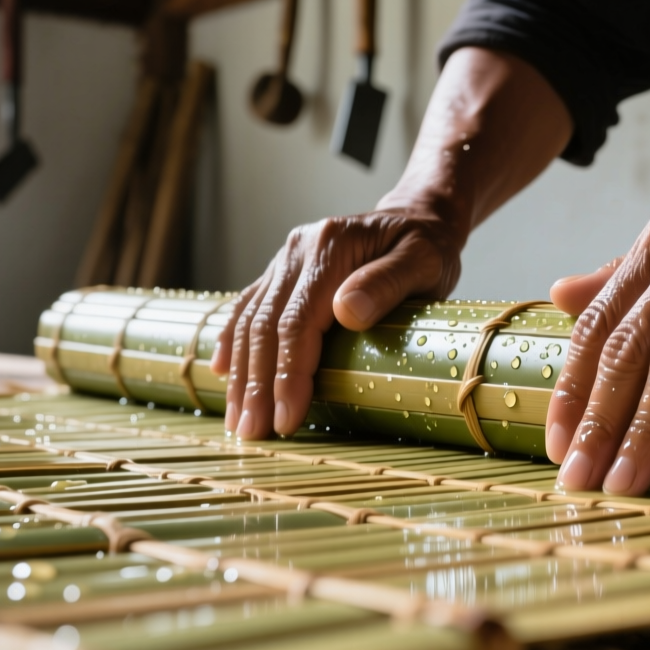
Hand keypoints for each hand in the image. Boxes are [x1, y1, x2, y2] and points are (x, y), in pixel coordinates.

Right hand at [211, 208, 464, 438]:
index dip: (288, 372)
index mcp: (329, 247)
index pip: (297, 320)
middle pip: (264, 325)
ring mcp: (284, 259)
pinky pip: (247, 307)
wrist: (416, 216)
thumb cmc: (427, 246)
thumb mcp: (425, 260)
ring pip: (249, 320)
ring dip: (241, 374)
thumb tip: (345, 312)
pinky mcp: (280, 271)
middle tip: (253, 433)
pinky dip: (232, 341)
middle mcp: (297, 249)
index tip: (286, 418)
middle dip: (256, 384)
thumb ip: (388, 282)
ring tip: (239, 420)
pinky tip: (223, 371)